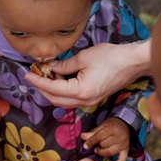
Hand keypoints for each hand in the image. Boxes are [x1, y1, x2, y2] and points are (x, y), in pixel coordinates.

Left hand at [25, 41, 150, 107]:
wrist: (132, 63)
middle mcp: (84, 101)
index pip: (52, 89)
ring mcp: (89, 102)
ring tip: (47, 76)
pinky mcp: (93, 99)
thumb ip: (65, 65)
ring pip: (63, 102)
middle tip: (34, 76)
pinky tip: (60, 79)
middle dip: (42, 89)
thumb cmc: (112, 58)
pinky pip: (72, 100)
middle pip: (55, 100)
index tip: (28, 75)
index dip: (38, 82)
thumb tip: (51, 68)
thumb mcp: (84, 57)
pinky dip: (62, 92)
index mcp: (80, 91)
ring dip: (52, 91)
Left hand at [80, 117, 129, 160]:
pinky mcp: (126, 150)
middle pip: (105, 145)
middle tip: (96, 144)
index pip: (100, 136)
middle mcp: (120, 136)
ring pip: (110, 152)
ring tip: (98, 150)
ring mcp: (124, 144)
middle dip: (98, 145)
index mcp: (113, 128)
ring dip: (102, 153)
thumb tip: (82, 136)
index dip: (91, 141)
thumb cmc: (111, 126)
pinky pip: (122, 160)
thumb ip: (92, 132)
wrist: (124, 125)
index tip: (85, 146)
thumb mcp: (102, 126)